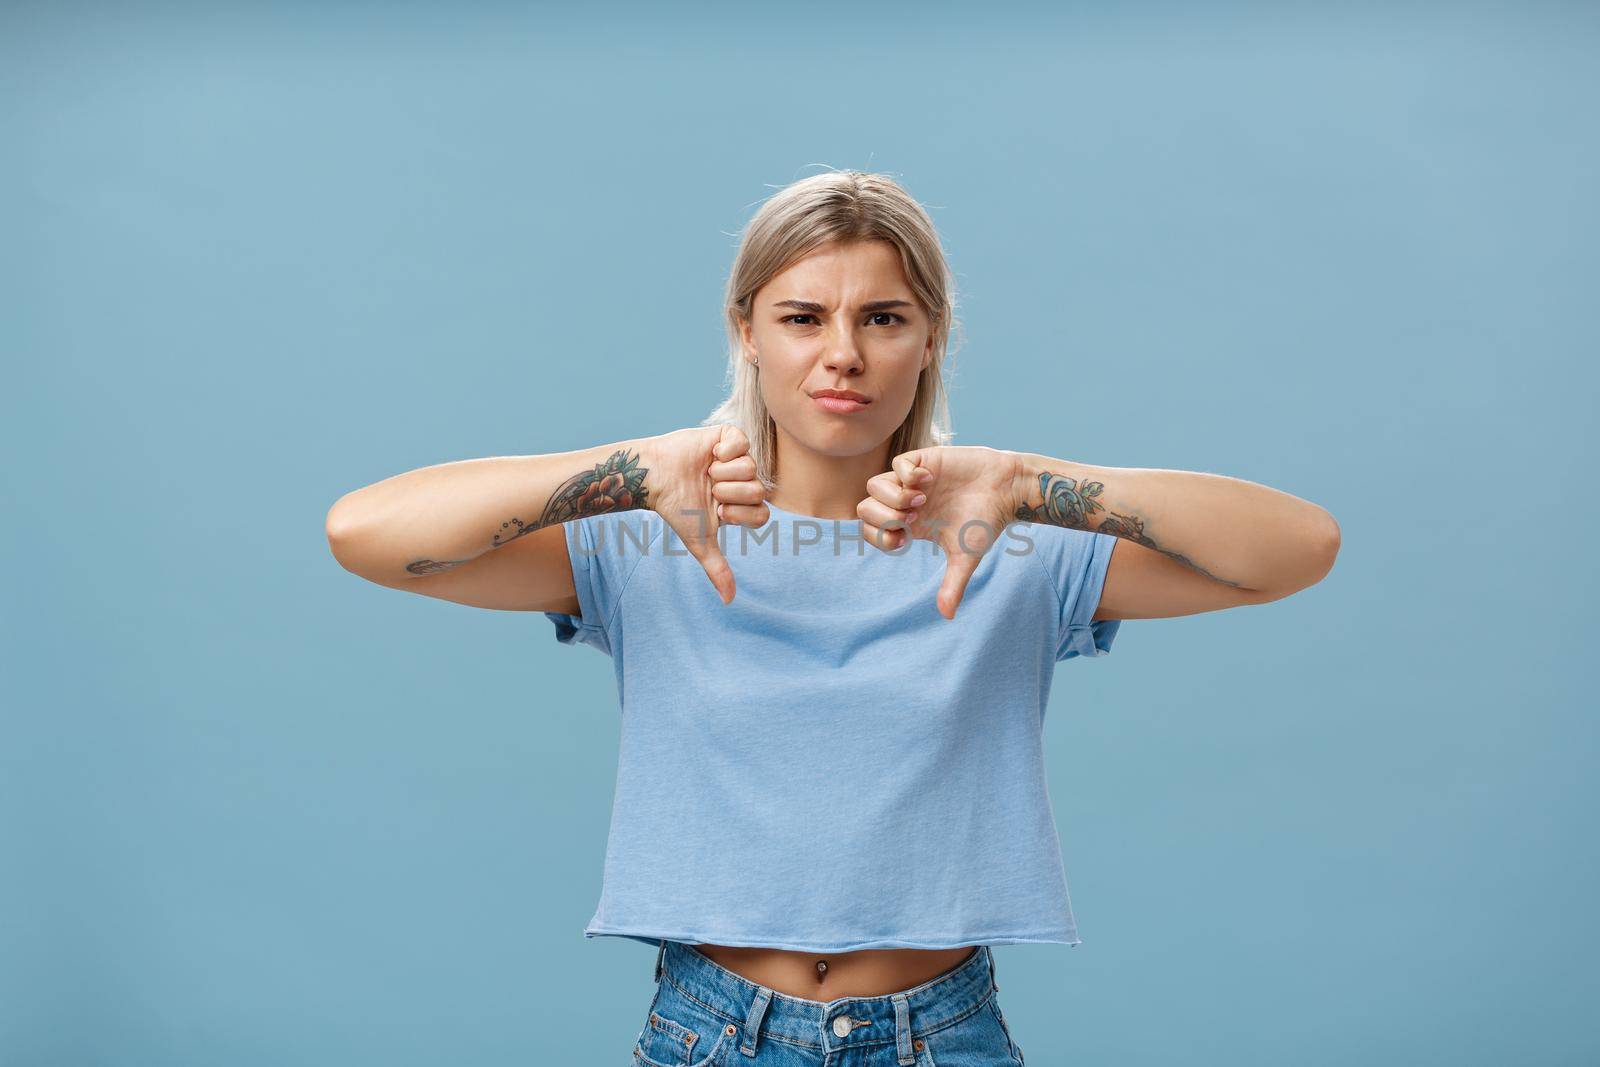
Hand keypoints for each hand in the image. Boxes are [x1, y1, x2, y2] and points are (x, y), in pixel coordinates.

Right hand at [639, 424, 767, 604]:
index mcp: (742, 504)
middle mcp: (744, 480)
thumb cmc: (676, 508)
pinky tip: (710, 454)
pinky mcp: (729, 436)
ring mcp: (738, 458)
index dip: (739, 514)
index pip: (762, 514)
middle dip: (729, 493)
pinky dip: (725, 450)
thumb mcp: (700, 541)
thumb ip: (718, 569)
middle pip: (758, 491)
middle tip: (710, 489)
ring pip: (751, 468)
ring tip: (707, 472)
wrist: (655, 478)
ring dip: (723, 473)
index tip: (718, 511)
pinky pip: (742, 442)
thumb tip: (729, 601)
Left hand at [856, 445, 1023, 620]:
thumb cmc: (986, 522)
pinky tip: (929, 480)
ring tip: (921, 501)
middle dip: (883, 517)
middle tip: (912, 519)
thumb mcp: (966, 557)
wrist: (1007, 490)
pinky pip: (897, 463)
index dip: (879, 538)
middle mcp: (905, 502)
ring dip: (894, 496)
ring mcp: (912, 481)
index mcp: (909, 525)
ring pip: (874, 485)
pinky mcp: (925, 460)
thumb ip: (953, 585)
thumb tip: (947, 616)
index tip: (905, 541)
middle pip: (864, 508)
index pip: (871, 530)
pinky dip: (907, 474)